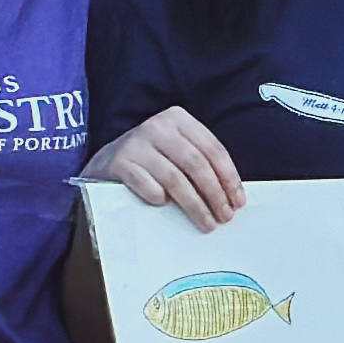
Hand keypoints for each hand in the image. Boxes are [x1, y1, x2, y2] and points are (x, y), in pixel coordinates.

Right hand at [86, 106, 246, 228]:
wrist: (105, 164)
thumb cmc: (151, 162)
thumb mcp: (177, 152)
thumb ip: (201, 164)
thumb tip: (232, 196)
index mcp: (178, 119)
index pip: (213, 149)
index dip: (229, 177)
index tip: (238, 202)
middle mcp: (158, 126)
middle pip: (196, 164)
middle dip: (214, 194)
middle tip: (224, 217)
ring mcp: (136, 143)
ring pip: (175, 178)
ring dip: (195, 205)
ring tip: (206, 223)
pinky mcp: (119, 162)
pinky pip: (147, 185)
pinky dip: (159, 198)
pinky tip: (166, 207)